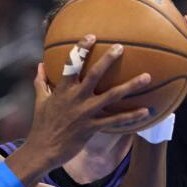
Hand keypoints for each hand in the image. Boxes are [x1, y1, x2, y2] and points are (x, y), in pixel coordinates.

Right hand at [12, 36, 151, 175]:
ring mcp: (85, 113)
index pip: (71, 64)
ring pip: (112, 96)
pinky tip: (145, 111)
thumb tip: (39, 65)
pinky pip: (115, 121)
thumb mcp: (40, 101)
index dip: (81, 49)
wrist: (43, 150)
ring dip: (130, 86)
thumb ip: (40, 81)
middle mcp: (75, 98)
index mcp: (62, 89)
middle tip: (121, 47)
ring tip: (147, 77)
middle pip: (95, 74)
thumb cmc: (41, 125)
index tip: (92, 36)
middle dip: (108, 59)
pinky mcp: (92, 127)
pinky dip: (131, 116)